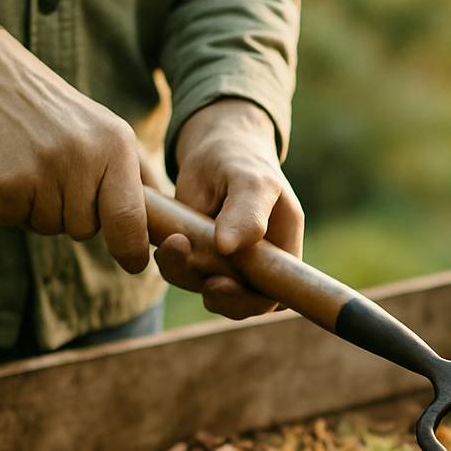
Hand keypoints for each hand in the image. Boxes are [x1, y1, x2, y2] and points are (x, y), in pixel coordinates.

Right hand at [0, 29, 150, 273]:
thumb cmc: (61, 118)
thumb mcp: (110, 133)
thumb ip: (139, 177)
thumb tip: (167, 222)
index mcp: (114, 147)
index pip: (128, 218)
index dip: (131, 250)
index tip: (133, 263)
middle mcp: (80, 158)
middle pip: (82, 229)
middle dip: (70, 214)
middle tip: (55, 173)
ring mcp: (39, 171)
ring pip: (47, 227)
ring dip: (38, 209)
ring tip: (31, 166)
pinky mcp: (2, 184)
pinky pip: (13, 220)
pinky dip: (8, 204)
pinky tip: (8, 169)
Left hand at [154, 98, 303, 318]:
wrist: (213, 147)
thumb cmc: (242, 160)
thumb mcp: (251, 180)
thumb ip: (247, 212)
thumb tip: (229, 247)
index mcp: (283, 253)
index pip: (276, 295)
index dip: (250, 301)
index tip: (221, 284)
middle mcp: (257, 266)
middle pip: (240, 302)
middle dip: (217, 296)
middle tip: (198, 277)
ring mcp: (225, 264)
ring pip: (204, 288)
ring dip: (186, 274)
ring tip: (174, 241)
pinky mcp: (197, 257)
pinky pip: (183, 272)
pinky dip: (171, 261)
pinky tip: (167, 239)